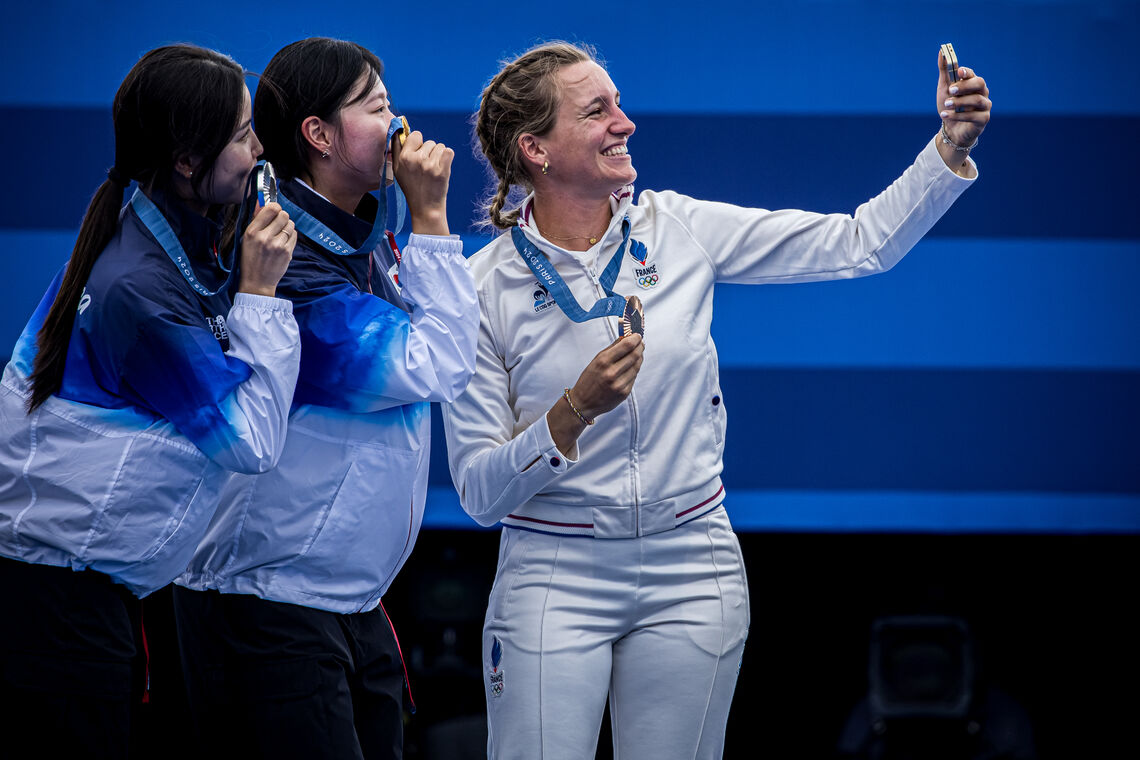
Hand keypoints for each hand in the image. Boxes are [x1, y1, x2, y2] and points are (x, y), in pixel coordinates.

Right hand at [238, 202, 295, 296]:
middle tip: (277, 223)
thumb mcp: (246, 237)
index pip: (271, 209)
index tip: (274, 211)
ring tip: (280, 233)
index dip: (275, 207)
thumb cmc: (250, 258)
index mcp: (252, 232)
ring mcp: (277, 245)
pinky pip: (294, 235)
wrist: (257, 281)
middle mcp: (265, 237)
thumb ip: (256, 219)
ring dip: (287, 226)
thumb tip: (262, 201)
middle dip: (282, 217)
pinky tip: (283, 241)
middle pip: (284, 215)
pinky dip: (290, 236)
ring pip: (291, 224)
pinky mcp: (287, 252)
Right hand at [391, 130, 454, 235]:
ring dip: (438, 156)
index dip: (418, 143)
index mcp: (403, 158)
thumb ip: (396, 148)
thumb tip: (398, 129)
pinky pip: (448, 151)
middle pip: (429, 142)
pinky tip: (442, 168)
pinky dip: (447, 158)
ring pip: (439, 146)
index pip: (415, 135)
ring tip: (433, 171)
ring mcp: (429, 164)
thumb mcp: (397, 170)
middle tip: (425, 169)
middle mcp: (415, 159)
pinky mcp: (442, 169)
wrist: (426, 208)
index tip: (418, 153)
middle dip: (429, 152)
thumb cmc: (411, 188)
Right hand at [546, 334, 644, 455]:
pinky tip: (631, 367)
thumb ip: (612, 348)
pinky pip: (634, 377)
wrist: (583, 403)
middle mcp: (612, 373)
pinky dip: (635, 370)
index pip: (627, 345)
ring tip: (637, 353)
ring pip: (637, 366)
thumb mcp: (596, 360)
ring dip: (639, 358)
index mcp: (603, 361)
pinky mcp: (624, 393)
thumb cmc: (588, 380)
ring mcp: (619, 384)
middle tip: (641, 343)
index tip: (638, 336)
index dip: (635, 338)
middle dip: (640, 347)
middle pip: (635, 355)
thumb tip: (626, 337)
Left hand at [936, 48, 991, 169]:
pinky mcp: (983, 119)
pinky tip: (945, 115)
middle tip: (951, 90)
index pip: (973, 74)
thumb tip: (941, 51)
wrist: (951, 129)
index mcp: (973, 83)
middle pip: (980, 84)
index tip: (958, 72)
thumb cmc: (950, 106)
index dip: (966, 73)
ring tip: (946, 105)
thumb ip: (944, 71)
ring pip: (977, 100)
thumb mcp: (944, 88)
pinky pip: (974, 116)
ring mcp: (985, 106)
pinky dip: (958, 115)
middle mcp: (982, 93)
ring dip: (960, 102)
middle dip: (965, 86)